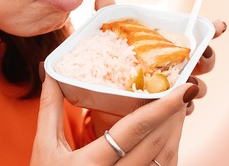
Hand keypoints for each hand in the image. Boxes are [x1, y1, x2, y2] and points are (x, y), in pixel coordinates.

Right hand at [31, 64, 197, 165]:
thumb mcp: (44, 147)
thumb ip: (50, 108)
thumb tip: (50, 71)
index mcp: (89, 164)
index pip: (133, 131)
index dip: (161, 108)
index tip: (183, 89)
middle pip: (156, 144)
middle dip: (174, 115)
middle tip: (184, 90)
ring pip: (164, 161)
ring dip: (176, 133)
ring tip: (179, 109)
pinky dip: (170, 153)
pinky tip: (169, 136)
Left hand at [95, 0, 226, 115]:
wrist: (103, 103)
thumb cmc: (113, 65)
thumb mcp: (110, 39)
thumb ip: (109, 15)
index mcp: (169, 47)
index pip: (197, 35)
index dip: (213, 29)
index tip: (220, 26)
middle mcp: (177, 67)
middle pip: (206, 61)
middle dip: (208, 58)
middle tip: (201, 56)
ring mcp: (175, 90)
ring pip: (198, 87)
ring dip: (198, 85)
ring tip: (188, 83)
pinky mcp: (169, 111)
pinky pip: (185, 109)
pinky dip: (184, 106)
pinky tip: (178, 105)